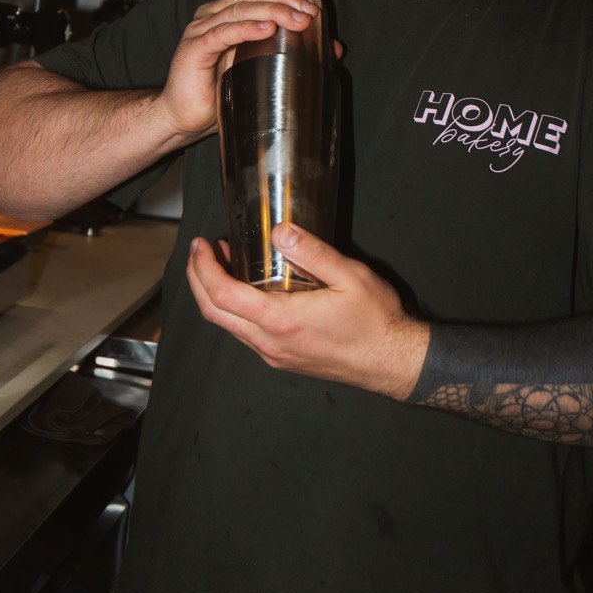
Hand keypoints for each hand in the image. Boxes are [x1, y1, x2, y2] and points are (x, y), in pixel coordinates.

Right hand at [156, 0, 321, 140]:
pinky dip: (246, 28)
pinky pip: (222, 33)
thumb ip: (294, 53)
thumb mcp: (261, 68)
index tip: (312, 3)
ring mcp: (201, 28)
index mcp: (227, 12)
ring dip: (272, 11)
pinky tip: (266, 30)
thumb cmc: (220, 93)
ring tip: (299, 20)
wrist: (182, 118)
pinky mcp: (194, 49)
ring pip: (239, 7)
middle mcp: (213, 13)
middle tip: (310, 10)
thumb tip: (336, 50)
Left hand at [186, 224, 429, 401]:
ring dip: (216, 295)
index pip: (223, 296)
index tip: (200, 245)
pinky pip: (246, 334)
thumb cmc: (375, 320)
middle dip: (198, 280)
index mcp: (282, 320)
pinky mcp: (283, 359)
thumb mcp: (350, 276)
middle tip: (200, 251)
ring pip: (228, 326)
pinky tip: (249, 289)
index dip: (204, 269)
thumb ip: (313, 252)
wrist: (393, 362)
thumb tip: (280, 230)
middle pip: (214, 314)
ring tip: (223, 263)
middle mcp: (271, 342)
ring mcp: (275, 354)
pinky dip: (235, 309)